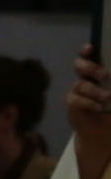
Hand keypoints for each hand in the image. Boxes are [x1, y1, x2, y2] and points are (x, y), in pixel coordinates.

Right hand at [68, 46, 110, 178]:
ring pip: (79, 84)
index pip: (87, 56)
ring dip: (94, 90)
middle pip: (79, 66)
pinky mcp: (72, 104)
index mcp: (97, 71)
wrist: (104, 130)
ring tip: (107, 98)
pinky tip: (98, 107)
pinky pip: (75, 99)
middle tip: (104, 75)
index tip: (90, 48)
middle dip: (90, 68)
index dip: (85, 51)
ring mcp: (77, 91)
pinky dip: (88, 102)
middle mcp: (85, 78)